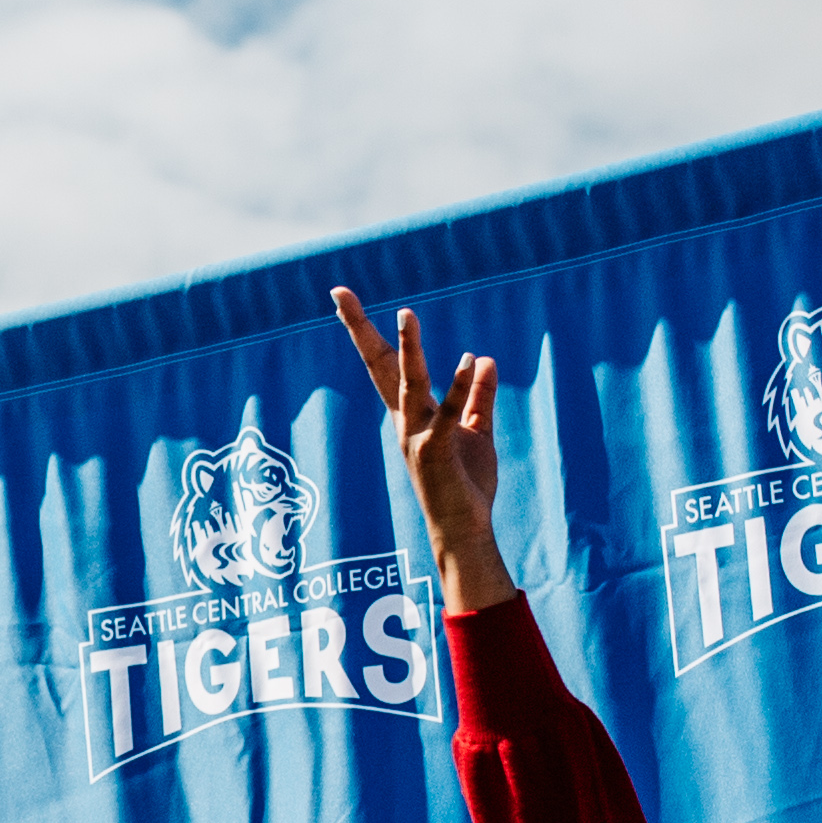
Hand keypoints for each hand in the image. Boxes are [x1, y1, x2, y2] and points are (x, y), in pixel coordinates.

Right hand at [331, 291, 513, 617]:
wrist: (462, 529)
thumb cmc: (465, 484)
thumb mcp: (475, 432)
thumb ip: (478, 396)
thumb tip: (483, 358)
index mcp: (410, 414)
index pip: (382, 365)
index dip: (364, 331)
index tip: (342, 298)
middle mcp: (404, 420)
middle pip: (377, 365)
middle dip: (359, 329)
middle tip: (339, 293)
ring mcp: (415, 436)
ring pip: (409, 384)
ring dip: (408, 350)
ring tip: (405, 314)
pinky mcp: (435, 451)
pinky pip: (447, 414)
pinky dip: (458, 387)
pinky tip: (468, 361)